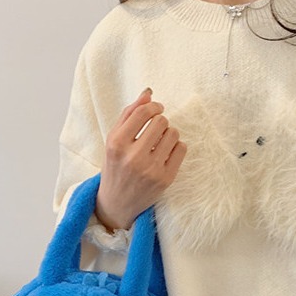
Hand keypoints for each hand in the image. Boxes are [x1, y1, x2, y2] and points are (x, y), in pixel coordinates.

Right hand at [95, 88, 186, 230]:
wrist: (117, 202)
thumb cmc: (116, 166)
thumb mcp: (114, 139)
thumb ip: (129, 114)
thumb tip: (149, 93)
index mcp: (116, 144)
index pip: (143, 113)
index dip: (154, 106)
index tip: (157, 108)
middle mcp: (133, 157)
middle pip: (160, 121)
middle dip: (160, 121)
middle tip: (156, 129)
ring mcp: (150, 170)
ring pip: (173, 134)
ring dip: (169, 134)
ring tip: (160, 142)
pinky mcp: (165, 179)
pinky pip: (181, 149)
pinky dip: (176, 147)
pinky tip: (167, 152)